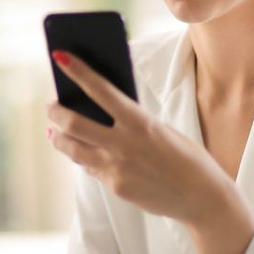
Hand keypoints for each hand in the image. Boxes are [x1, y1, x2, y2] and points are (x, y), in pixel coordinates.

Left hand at [45, 50, 242, 228]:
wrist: (202, 198)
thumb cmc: (185, 157)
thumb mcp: (161, 131)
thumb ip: (131, 123)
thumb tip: (99, 115)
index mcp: (140, 122)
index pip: (101, 90)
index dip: (77, 71)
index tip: (58, 56)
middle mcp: (124, 145)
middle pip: (74, 123)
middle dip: (56, 111)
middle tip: (51, 105)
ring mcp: (117, 168)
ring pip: (72, 149)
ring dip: (58, 138)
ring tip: (52, 131)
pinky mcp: (116, 187)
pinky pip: (90, 168)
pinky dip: (82, 157)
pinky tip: (78, 152)